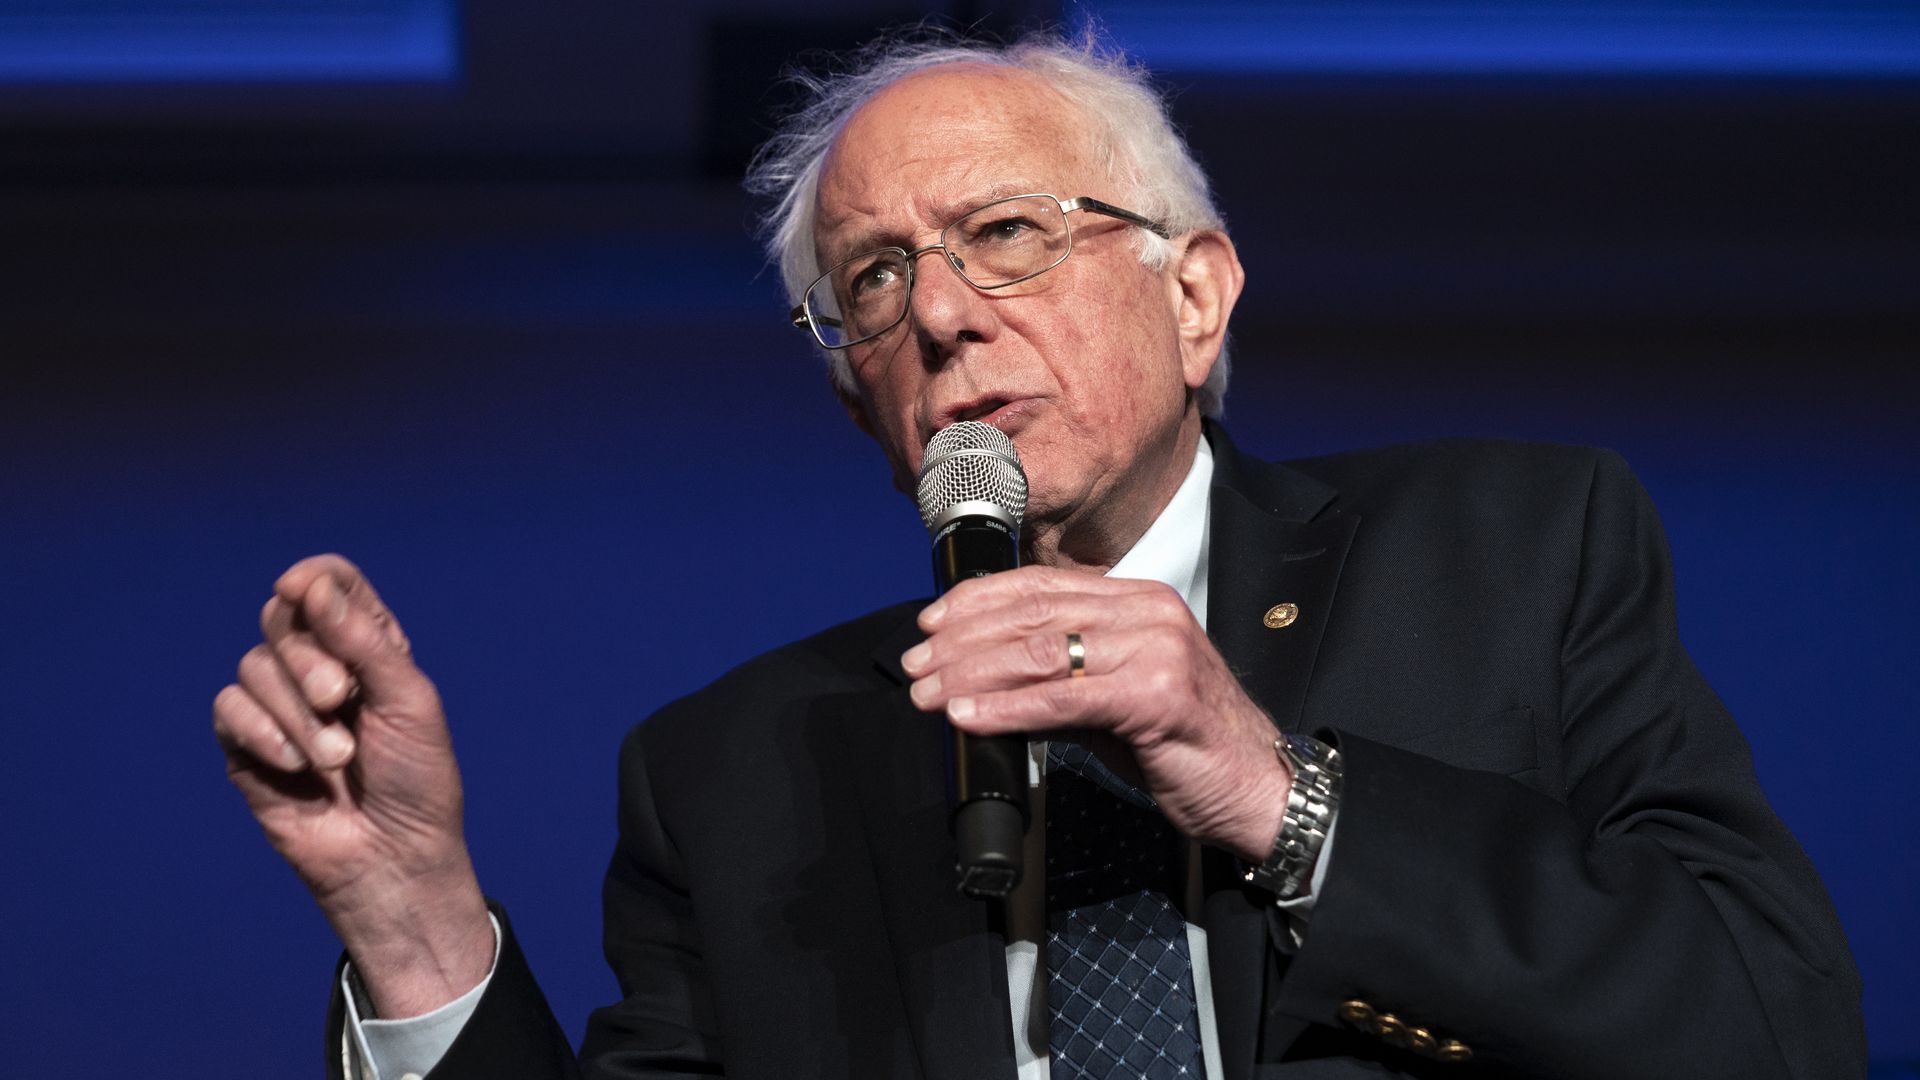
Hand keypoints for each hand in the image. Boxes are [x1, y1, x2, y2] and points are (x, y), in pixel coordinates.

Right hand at [212, 554, 490, 1016]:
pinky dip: (261, 733)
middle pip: (283, 620)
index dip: (313, 578)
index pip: (331, 586)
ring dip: (294, 713)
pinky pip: (228, 709)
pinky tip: (296, 768)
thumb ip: (363, 641)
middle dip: (308, 657)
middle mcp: (321, 669)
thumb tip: (311, 585)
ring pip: (254, 667)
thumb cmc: (417, 781)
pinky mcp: (249, 748)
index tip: (301, 587)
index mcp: (370, 649)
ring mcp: (281, 707)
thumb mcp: (408, 702)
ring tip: (336, 758)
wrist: (393, 858)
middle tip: (341, 698)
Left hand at [900, 566, 1290, 860]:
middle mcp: (1148, 613)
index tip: (931, 623)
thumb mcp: (1113, 701)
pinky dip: (1007, 708)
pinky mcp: (1157, 695)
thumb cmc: (1185, 748)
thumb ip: (1059, 681)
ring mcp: (1157, 649)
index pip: (1042, 586)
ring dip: (971, 673)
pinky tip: (970, 717)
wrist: (1256, 789)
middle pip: (1033, 614)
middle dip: (962, 639)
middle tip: (916, 664)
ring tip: (929, 692)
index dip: (978, 601)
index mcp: (1138, 602)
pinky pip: (1064, 699)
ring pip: (1040, 652)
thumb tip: (981, 681)